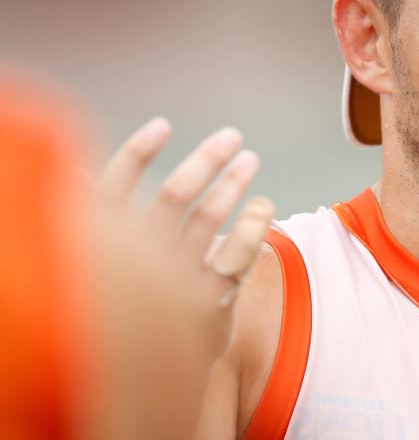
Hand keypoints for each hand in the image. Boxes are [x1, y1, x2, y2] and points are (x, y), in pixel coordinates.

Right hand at [92, 117, 274, 439]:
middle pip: (174, 195)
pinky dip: (255, 226)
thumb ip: (96, 220)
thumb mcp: (104, 265)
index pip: (113, 189)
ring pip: (211, 220)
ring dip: (235, 184)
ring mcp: (176, 283)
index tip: (163, 125)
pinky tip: (263, 206)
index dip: (136, 153)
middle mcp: (139, 263)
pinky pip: (240, 256)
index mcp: (106, 247)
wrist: (152, 373)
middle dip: (206, 160)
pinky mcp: (210, 302)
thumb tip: (75, 174)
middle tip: (233, 137)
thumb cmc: (129, 302)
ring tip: (250, 161)